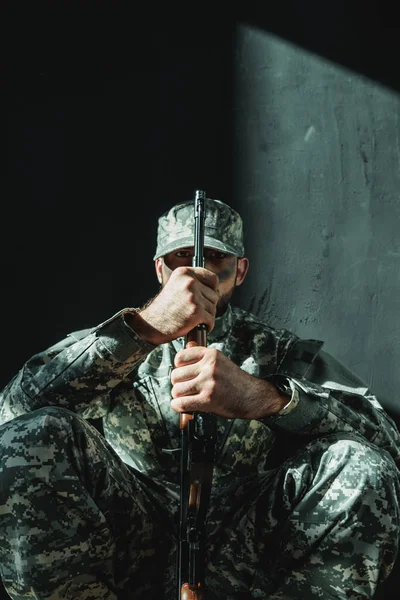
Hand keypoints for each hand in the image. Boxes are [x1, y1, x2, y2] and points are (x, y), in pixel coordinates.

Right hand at [137, 267, 218, 344]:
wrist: (151, 324)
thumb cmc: (163, 308)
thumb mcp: (175, 286)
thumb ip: (192, 282)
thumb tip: (213, 287)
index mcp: (184, 273)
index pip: (212, 278)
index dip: (212, 289)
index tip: (206, 296)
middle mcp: (189, 282)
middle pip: (214, 295)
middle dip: (207, 305)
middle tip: (194, 310)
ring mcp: (193, 297)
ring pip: (213, 308)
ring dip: (206, 316)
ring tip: (192, 318)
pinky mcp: (196, 312)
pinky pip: (211, 320)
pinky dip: (207, 326)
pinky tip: (196, 326)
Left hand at [170, 346, 287, 418]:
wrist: (253, 396)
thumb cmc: (235, 381)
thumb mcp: (221, 361)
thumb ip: (202, 359)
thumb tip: (182, 355)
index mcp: (211, 354)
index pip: (180, 357)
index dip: (178, 367)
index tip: (183, 374)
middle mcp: (209, 366)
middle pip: (176, 375)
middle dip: (177, 384)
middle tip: (185, 389)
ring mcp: (208, 382)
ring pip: (177, 389)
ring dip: (178, 396)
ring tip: (186, 398)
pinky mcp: (208, 399)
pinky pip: (182, 403)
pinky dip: (178, 406)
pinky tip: (181, 406)